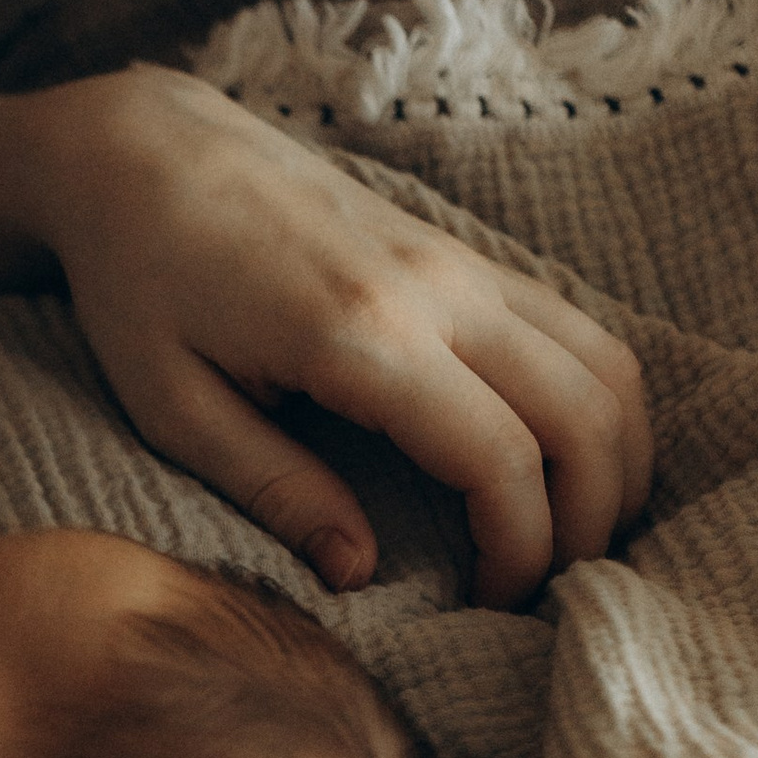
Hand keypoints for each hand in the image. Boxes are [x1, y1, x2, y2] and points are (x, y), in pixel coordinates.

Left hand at [0, 69, 650, 609]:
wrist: (148, 152)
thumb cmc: (142, 285)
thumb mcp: (174, 407)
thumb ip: (272, 490)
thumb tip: (358, 573)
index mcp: (360, 335)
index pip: (501, 459)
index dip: (520, 550)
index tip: (492, 605)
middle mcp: (435, 290)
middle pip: (585, 413)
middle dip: (591, 519)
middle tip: (548, 587)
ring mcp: (461, 262)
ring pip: (607, 363)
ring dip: (615, 460)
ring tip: (570, 534)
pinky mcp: (465, 253)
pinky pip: (577, 329)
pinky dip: (597, 403)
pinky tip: (561, 462)